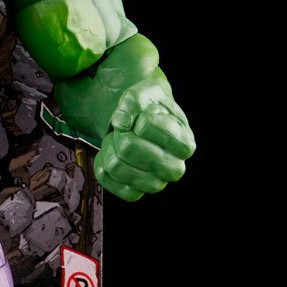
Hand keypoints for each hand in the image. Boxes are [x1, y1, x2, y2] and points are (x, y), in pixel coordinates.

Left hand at [94, 77, 195, 200]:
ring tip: (122, 140)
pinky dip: (102, 160)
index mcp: (185, 144)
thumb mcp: (144, 93)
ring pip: (114, 166)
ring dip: (110, 147)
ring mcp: (154, 185)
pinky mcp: (133, 193)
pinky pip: (104, 177)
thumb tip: (121, 123)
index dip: (138, 117)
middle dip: (121, 133)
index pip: (147, 126)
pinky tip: (114, 153)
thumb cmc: (147, 108)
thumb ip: (134, 101)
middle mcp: (174, 169)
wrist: (140, 122)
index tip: (145, 117)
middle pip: (127, 148)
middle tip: (129, 130)